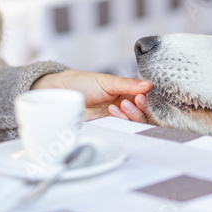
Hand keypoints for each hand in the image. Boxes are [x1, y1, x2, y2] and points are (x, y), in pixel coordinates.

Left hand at [31, 70, 151, 123]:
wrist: (63, 93)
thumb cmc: (83, 83)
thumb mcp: (107, 81)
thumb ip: (127, 84)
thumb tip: (148, 85)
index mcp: (127, 91)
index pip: (146, 99)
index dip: (147, 100)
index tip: (142, 96)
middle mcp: (125, 105)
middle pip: (143, 114)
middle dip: (140, 109)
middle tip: (132, 101)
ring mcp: (117, 117)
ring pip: (135, 123)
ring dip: (131, 116)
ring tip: (120, 106)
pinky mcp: (109, 127)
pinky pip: (122, 130)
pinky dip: (121, 122)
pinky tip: (112, 112)